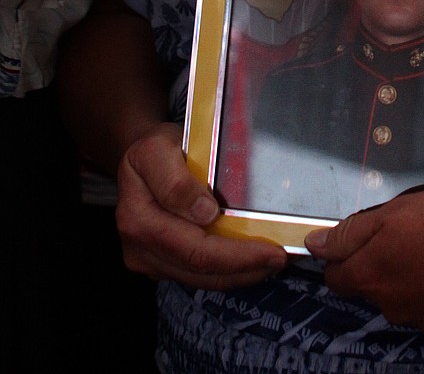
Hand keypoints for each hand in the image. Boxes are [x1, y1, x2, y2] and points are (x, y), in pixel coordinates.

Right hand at [116, 123, 287, 288]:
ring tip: (274, 261)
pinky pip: (197, 275)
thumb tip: (205, 214)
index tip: (271, 250)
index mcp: (137, 217)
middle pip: (199, 269)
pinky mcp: (161, 264)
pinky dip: (228, 271)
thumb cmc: (156, 148)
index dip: (234, 254)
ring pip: (201, 279)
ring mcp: (149, 260)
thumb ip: (176, 181)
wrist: (140, 157)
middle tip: (282, 258)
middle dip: (245, 267)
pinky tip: (252, 261)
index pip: (192, 247)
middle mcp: (138, 247)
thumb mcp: (159, 147)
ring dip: (241, 274)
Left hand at [305, 186, 423, 332]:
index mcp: (372, 278)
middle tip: (409, 231)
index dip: (342, 254)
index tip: (359, 236)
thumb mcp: (395, 213)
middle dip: (381, 261)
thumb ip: (350, 232)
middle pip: (371, 285)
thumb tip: (315, 245)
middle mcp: (392, 307)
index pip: (335, 276)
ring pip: (403, 296)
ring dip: (411, 275)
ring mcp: (423, 319)